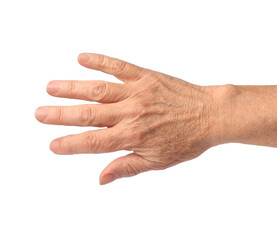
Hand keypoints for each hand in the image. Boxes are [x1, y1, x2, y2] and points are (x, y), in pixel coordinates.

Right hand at [35, 53, 220, 184]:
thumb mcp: (159, 161)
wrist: (211, 115)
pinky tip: (83, 58)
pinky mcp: (146, 77)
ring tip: (52, 87)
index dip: (70, 144)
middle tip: (40, 113)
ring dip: (73, 88)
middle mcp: (132, 113)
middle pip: (89, 115)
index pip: (93, 142)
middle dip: (61, 115)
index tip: (53, 144)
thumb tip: (102, 178)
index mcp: (133, 137)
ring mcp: (138, 92)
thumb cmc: (187, 140)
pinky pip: (119, 67)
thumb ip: (128, 167)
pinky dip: (101, 61)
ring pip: (98, 89)